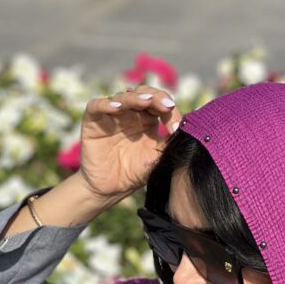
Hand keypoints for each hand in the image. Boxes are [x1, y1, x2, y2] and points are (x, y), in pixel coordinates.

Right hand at [78, 84, 183, 200]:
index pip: (159, 103)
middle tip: (165, 105)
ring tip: (145, 101)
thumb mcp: (157, 158)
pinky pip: (96, 105)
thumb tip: (191, 130)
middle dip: (155, 96)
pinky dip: (106, 104)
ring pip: (122, 97)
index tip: (176, 126)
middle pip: (142, 93)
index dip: (169, 109)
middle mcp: (129, 113)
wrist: (109, 190)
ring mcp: (111, 115)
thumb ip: (170, 142)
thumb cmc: (133, 173)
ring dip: (134, 98)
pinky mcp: (93, 121)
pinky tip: (117, 108)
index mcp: (146, 119)